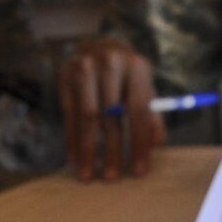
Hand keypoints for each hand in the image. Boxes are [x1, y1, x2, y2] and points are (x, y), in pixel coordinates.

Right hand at [59, 38, 166, 180]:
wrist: (98, 44)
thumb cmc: (127, 73)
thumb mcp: (144, 86)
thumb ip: (152, 114)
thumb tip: (156, 144)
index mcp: (136, 66)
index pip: (139, 109)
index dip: (139, 141)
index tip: (140, 169)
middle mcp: (109, 64)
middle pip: (111, 115)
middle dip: (112, 150)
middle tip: (113, 177)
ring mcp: (84, 68)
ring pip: (87, 117)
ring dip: (88, 149)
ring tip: (89, 175)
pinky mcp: (65, 77)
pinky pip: (69, 115)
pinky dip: (72, 140)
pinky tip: (74, 160)